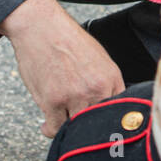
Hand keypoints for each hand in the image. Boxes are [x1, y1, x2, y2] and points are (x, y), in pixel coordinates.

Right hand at [0, 0, 124, 136]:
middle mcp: (97, 89)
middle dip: (90, 131)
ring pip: (77, 130)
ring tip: (63, 125)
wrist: (41, 27)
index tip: (106, 132)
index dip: (112, 125)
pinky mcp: (53, 101)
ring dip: (69, 130)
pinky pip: (55, 128)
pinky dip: (50, 130)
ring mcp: (74, 96)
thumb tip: (109, 106)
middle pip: (99, 125)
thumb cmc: (67, 40)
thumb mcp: (98, 58)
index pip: (120, 113)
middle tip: (82, 133)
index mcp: (111, 78)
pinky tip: (47, 126)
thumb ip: (106, 83)